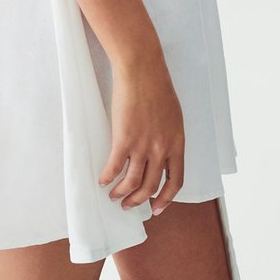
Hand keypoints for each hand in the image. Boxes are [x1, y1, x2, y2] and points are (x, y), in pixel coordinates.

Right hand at [99, 55, 184, 215]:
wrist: (142, 70)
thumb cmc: (157, 87)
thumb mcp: (173, 116)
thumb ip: (169, 137)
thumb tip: (162, 152)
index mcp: (177, 143)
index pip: (175, 181)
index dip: (166, 199)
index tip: (157, 208)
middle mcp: (161, 149)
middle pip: (151, 186)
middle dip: (138, 200)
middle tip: (128, 205)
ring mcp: (142, 145)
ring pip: (132, 182)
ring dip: (121, 193)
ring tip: (114, 196)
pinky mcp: (124, 139)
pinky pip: (114, 167)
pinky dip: (108, 177)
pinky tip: (103, 180)